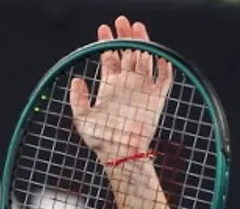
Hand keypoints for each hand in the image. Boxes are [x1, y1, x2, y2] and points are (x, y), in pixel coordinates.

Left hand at [69, 15, 171, 163]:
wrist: (122, 155)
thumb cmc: (102, 140)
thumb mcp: (82, 119)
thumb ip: (77, 99)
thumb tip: (76, 79)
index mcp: (110, 87)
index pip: (110, 58)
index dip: (107, 43)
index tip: (103, 29)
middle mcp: (127, 86)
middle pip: (128, 54)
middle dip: (125, 36)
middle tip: (121, 20)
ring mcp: (143, 90)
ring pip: (145, 60)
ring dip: (143, 43)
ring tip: (137, 27)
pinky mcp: (156, 99)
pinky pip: (164, 78)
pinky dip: (164, 66)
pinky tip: (159, 52)